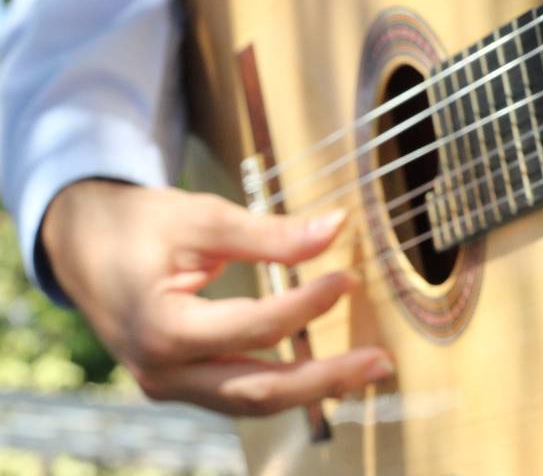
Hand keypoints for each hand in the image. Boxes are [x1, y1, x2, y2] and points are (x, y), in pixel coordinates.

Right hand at [43, 180, 393, 414]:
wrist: (82, 243)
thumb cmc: (140, 224)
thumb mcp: (202, 218)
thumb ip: (270, 233)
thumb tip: (337, 227)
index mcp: (163, 328)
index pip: (255, 327)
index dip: (309, 304)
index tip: (348, 278)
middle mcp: (163, 371)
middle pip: (258, 390)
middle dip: (326, 379)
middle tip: (381, 362)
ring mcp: (168, 385)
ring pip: (250, 401)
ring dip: (312, 390)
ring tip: (366, 371)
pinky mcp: (178, 383)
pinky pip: (237, 393)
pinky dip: (283, 384)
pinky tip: (323, 370)